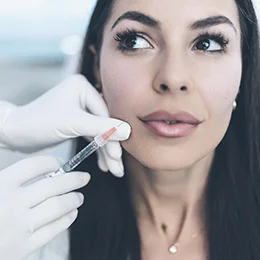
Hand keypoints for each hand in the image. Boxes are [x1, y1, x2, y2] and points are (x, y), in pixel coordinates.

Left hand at [0, 74, 130, 176]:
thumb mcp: (73, 124)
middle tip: (117, 167)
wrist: (15, 133)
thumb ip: (102, 127)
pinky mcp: (77, 122)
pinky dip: (97, 151)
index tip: (118, 155)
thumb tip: (128, 131)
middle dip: (110, 148)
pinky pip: (92, 137)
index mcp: (82, 86)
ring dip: (106, 152)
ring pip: (100, 133)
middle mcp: (83, 96)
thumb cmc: (39, 122)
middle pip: (104, 124)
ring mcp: (80, 110)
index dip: (113, 136)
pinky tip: (103, 164)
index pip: (106, 113)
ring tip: (113, 170)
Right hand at [0, 156, 89, 259]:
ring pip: (58, 207)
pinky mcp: (24, 247)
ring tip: (79, 196)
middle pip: (53, 185)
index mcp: (1, 184)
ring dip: (73, 199)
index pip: (34, 165)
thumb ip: (8, 178)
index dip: (51, 162)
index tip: (59, 163)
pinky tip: (71, 213)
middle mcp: (13, 203)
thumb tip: (33, 171)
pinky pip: (54, 229)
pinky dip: (67, 219)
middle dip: (74, 179)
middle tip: (84, 177)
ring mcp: (21, 226)